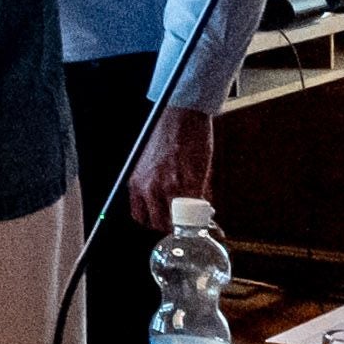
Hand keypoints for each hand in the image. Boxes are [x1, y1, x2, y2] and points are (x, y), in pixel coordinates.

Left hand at [123, 100, 217, 231]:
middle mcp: (149, 187)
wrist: (180, 117)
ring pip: (178, 219)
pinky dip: (204, 207)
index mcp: (136, 182)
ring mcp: (170, 187)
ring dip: (190, 220)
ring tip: (198, 213)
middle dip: (173, 226)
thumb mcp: (151, 165)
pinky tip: (207, 202)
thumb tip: (173, 207)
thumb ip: (158, 187)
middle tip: (185, 222)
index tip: (165, 221)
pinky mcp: (190, 182)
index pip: (140, 216)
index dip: (154, 222)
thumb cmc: (168, 137)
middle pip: (158, 223)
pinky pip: (198, 206)